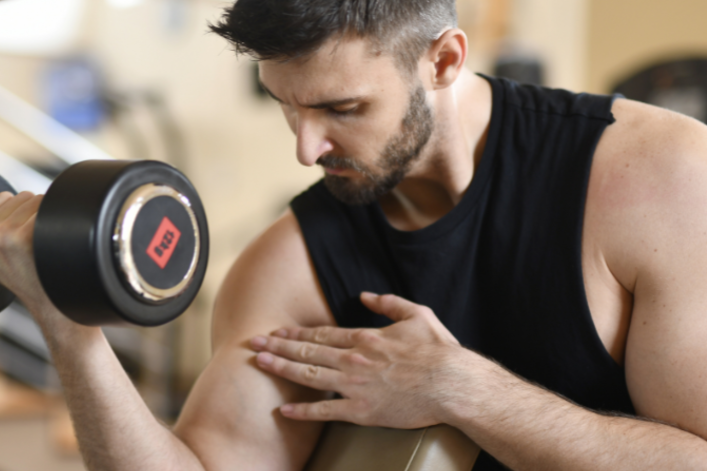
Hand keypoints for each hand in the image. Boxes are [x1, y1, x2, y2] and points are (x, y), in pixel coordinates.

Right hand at [0, 191, 47, 308]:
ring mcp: (2, 235)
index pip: (4, 198)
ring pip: (37, 200)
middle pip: (22, 197)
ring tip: (44, 244)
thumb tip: (7, 199)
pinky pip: (47, 209)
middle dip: (33, 214)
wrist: (48, 303)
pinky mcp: (24, 236)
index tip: (22, 239)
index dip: (19, 215)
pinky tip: (53, 242)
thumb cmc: (27, 279)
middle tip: (36, 243)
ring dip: (45, 217)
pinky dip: (58, 220)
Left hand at [249, 292, 465, 427]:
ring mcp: (355, 386)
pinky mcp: (362, 411)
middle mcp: (353, 359)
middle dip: (278, 346)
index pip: (322, 333)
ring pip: (309, 375)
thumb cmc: (440, 351)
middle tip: (254, 343)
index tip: (277, 331)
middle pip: (307, 351)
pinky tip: (285, 409)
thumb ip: (389, 302)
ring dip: (282, 368)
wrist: (453, 384)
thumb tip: (365, 294)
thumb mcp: (417, 314)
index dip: (296, 332)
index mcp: (365, 337)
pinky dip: (303, 411)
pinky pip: (326, 412)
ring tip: (260, 363)